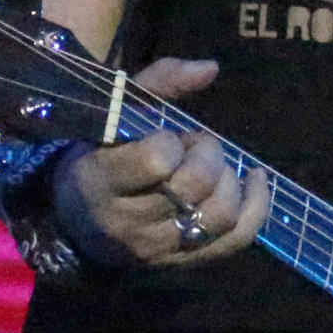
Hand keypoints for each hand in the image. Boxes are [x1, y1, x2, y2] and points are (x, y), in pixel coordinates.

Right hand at [53, 57, 268, 270]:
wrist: (76, 224)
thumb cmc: (99, 158)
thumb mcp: (115, 115)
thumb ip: (159, 83)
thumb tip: (211, 68)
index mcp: (100, 182)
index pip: (156, 161)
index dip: (170, 140)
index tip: (164, 136)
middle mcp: (127, 224)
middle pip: (194, 186)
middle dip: (207, 154)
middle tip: (195, 146)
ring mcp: (157, 250)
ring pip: (220, 215)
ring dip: (229, 180)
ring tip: (214, 167)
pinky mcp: (183, 264)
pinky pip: (236, 240)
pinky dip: (256, 207)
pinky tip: (253, 179)